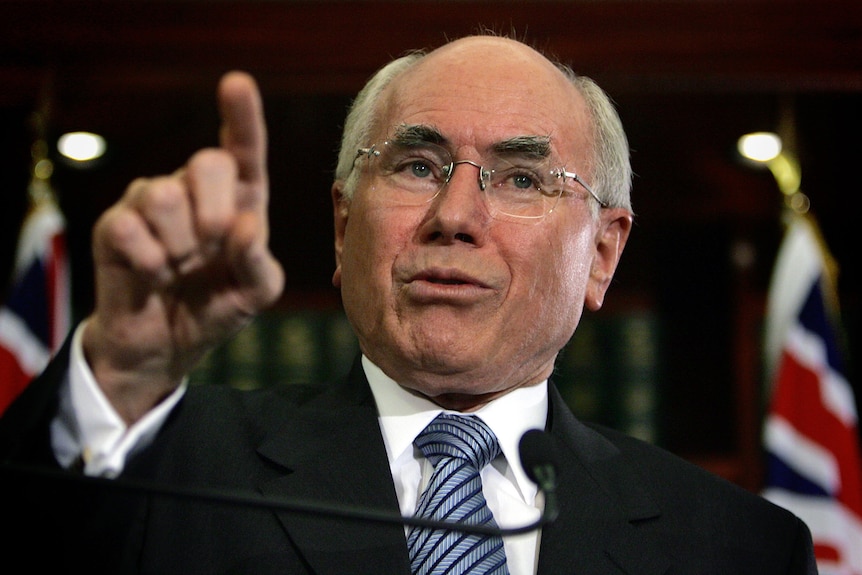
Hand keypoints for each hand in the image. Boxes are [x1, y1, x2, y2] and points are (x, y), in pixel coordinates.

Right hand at [83, 72, 284, 422]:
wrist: (167, 345)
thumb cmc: (217, 307)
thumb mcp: (256, 293)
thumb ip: (260, 262)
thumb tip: (245, 224)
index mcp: (239, 201)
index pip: (243, 151)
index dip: (241, 117)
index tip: (236, 83)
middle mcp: (195, 192)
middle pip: (208, 162)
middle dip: (216, 211)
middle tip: (211, 246)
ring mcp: (151, 204)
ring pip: (165, 194)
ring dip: (180, 245)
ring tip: (179, 268)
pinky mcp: (115, 227)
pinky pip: (130, 228)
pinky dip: (149, 263)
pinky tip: (153, 277)